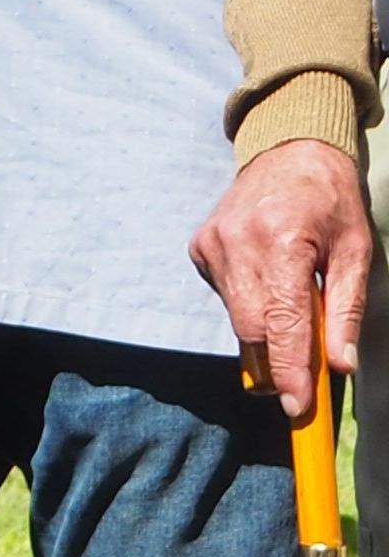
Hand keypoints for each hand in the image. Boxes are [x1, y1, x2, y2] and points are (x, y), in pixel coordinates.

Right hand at [191, 134, 371, 423]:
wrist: (288, 150)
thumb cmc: (332, 202)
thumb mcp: (356, 252)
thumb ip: (346, 310)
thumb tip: (340, 363)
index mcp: (282, 240)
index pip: (282, 321)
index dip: (290, 369)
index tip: (296, 406)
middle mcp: (237, 242)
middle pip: (253, 328)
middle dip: (278, 360)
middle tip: (302, 383)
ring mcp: (212, 244)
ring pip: (237, 317)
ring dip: (267, 331)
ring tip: (294, 307)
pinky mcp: (200, 247)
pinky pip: (226, 297)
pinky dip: (250, 304)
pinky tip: (269, 280)